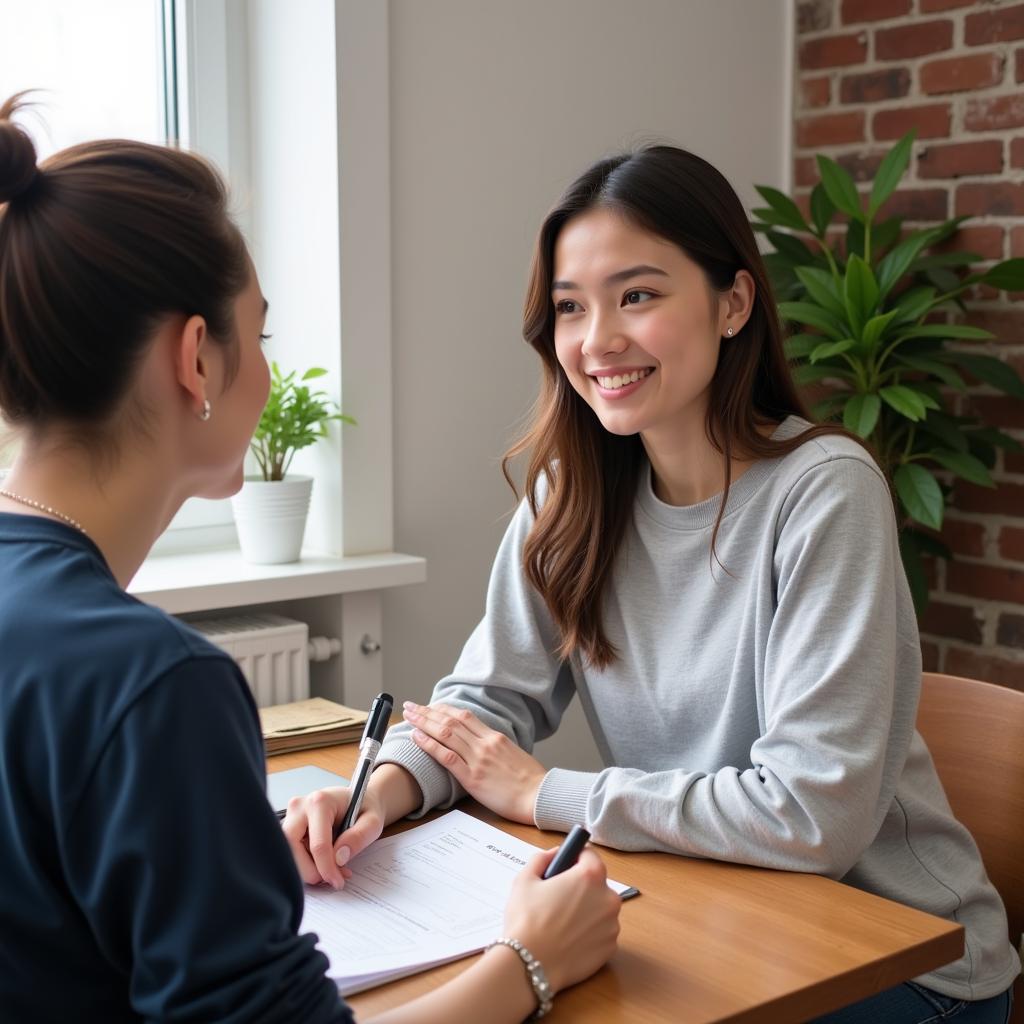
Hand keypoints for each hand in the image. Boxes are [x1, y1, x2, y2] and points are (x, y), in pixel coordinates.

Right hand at [281, 784, 383, 888]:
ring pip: (288, 852)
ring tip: (332, 871)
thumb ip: (358, 838)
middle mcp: (300, 806)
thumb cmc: (366, 807)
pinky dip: (306, 863)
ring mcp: (292, 816)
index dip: (326, 868)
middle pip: (292, 847)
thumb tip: (339, 858)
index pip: (317, 844)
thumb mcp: (373, 822)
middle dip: (309, 870)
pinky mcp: (291, 826)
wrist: (361, 799)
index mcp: (320, 802)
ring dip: (307, 868)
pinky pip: (292, 852)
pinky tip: (324, 864)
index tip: (337, 882)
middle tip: (330, 879)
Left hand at [403, 702, 546, 823]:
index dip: (444, 709)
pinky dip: (429, 744)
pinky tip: (417, 737)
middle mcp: (485, 743)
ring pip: (445, 733)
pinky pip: (446, 756)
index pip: (465, 716)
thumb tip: (483, 744)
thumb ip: (496, 747)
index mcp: (495, 737)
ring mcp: (478, 759)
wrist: (540, 796)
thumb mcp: (514, 755)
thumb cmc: (530, 780)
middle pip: (451, 721)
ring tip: (408, 716)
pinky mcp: (473, 777)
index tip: (430, 706)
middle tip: (411, 706)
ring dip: (423, 723)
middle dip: (428, 712)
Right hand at [502, 846, 620, 995]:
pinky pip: (601, 932)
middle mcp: (608, 898)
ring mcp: (612, 926)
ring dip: (586, 910)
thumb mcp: (525, 879)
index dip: (575, 857)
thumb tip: (555, 854)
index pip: (590, 854)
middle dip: (580, 887)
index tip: (565, 866)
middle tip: (557, 898)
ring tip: (560, 922)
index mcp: (590, 876)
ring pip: (599, 909)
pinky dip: (588, 933)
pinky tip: (568, 939)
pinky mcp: (610, 949)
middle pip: (596, 883)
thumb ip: (542, 858)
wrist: (529, 966)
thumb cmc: (526, 921)